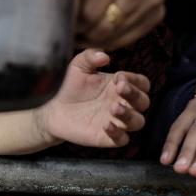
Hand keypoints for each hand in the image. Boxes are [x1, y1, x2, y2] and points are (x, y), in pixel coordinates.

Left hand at [35, 49, 150, 147]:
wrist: (51, 107)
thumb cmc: (68, 85)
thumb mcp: (78, 66)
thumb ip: (90, 57)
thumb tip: (104, 56)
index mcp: (121, 86)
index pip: (141, 83)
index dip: (135, 80)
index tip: (118, 77)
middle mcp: (122, 104)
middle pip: (143, 102)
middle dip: (135, 95)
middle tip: (119, 88)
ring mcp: (116, 121)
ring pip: (137, 122)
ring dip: (129, 115)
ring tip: (113, 108)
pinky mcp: (106, 137)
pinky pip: (122, 140)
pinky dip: (118, 134)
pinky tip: (106, 125)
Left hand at [61, 0, 165, 50]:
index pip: (91, 6)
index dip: (73, 17)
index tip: (61, 15)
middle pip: (103, 23)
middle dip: (81, 29)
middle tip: (66, 25)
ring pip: (114, 33)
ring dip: (92, 37)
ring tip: (78, 28)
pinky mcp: (158, 10)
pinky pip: (128, 37)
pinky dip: (108, 39)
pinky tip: (95, 30)